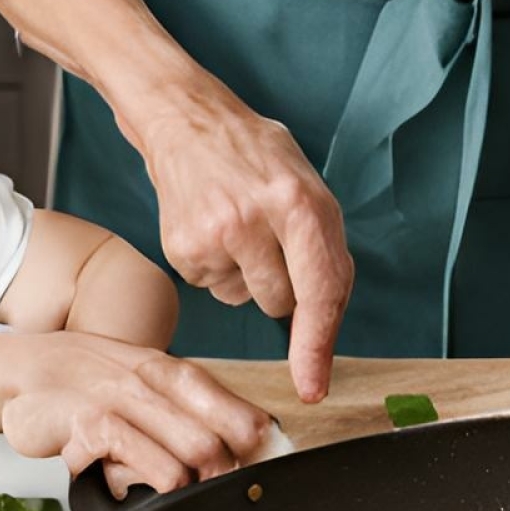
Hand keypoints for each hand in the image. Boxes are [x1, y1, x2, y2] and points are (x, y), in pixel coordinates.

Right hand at [0, 331, 275, 495]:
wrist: (25, 370)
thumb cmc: (91, 382)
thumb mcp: (147, 384)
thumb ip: (191, 410)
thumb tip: (254, 441)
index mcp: (176, 374)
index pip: (240, 416)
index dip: (256, 454)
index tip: (256, 474)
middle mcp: (154, 383)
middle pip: (215, 445)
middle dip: (218, 481)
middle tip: (207, 497)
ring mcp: (122, 402)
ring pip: (183, 462)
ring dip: (179, 489)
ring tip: (160, 490)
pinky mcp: (89, 426)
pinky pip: (135, 469)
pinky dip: (137, 486)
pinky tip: (120, 483)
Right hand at [130, 80, 350, 402]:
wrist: (188, 122)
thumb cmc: (257, 157)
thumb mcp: (307, 186)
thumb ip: (325, 249)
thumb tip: (328, 319)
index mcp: (299, 201)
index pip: (319, 290)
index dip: (317, 346)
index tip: (313, 388)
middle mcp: (255, 219)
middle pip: (283, 303)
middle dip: (284, 286)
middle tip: (270, 236)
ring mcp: (213, 235)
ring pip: (247, 299)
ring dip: (249, 276)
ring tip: (238, 224)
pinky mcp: (182, 249)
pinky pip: (214, 288)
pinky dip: (218, 268)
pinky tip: (213, 228)